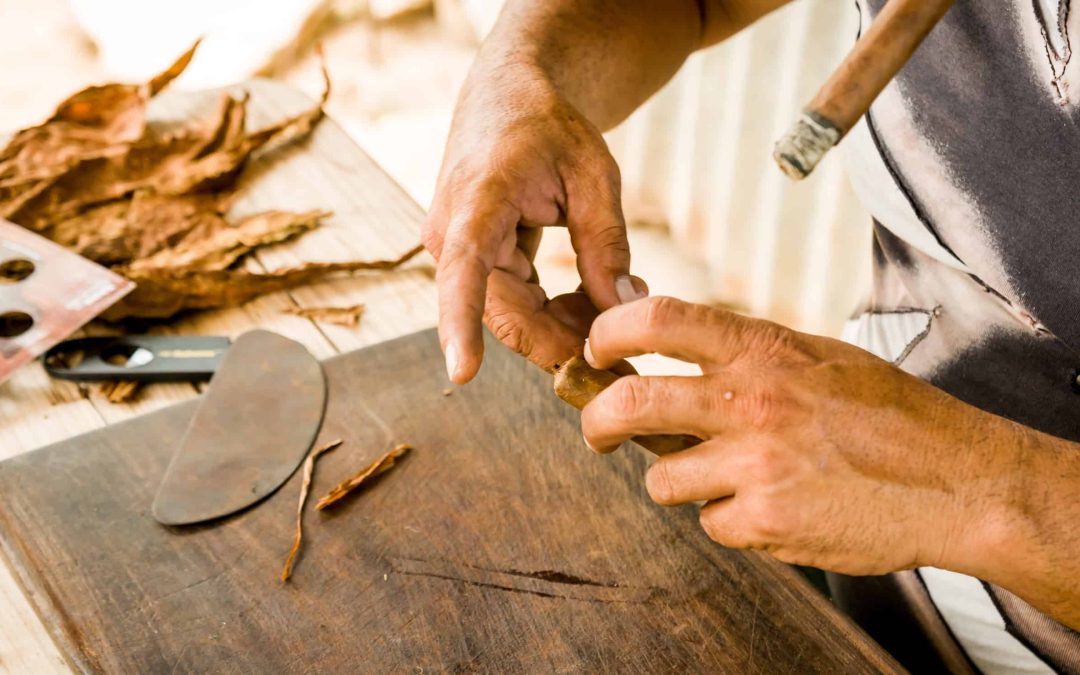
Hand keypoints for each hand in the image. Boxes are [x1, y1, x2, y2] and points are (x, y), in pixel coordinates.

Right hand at [423, 61, 644, 382]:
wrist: (508, 101)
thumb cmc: (548, 128)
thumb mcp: (593, 175)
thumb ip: (605, 243)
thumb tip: (624, 308)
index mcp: (477, 201)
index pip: (463, 269)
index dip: (460, 324)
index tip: (463, 373)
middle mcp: (453, 235)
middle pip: (504, 314)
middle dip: (560, 347)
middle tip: (620, 372)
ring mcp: (460, 254)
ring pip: (513, 317)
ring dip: (564, 332)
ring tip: (619, 329)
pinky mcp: (476, 265)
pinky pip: (516, 305)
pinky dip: (555, 314)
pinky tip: (593, 308)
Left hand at [579, 296, 1027, 576]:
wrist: (955, 481)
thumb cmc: (889, 414)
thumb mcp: (820, 356)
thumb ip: (749, 353)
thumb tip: (676, 349)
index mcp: (763, 350)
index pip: (657, 319)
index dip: (609, 331)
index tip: (597, 349)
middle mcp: (750, 402)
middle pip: (629, 403)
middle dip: (597, 421)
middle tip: (599, 432)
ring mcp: (754, 466)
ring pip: (662, 479)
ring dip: (681, 483)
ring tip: (729, 479)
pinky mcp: (764, 522)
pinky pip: (711, 524)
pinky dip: (731, 521)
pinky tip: (773, 507)